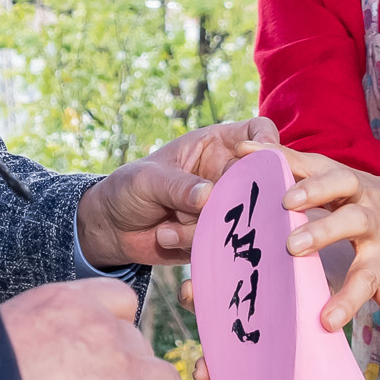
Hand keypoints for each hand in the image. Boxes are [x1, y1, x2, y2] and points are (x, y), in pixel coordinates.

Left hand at [74, 116, 279, 268]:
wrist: (113, 229)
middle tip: (206, 210)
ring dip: (202, 229)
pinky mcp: (218, 236)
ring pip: (240, 218)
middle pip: (259, 181)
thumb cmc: (128, 189)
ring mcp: (225, 207)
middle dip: (239, 198)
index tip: (263, 155)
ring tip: (165, 230)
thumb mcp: (148, 180)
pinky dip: (196, 246)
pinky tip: (167, 240)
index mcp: (215, 145)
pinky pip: (224, 244)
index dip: (266, 140)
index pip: (256, 132)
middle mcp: (227, 175)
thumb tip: (208, 196)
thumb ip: (177, 186)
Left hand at [281, 150, 379, 364]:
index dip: (311, 189)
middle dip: (324, 234)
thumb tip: (241, 147)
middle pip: (351, 222)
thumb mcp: (329, 171)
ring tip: (328, 322)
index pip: (333, 182)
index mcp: (351, 190)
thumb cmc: (356, 191)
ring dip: (351, 297)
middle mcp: (370, 219)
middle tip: (291, 247)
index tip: (284, 198)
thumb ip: (286, 161)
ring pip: (370, 274)